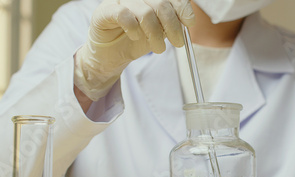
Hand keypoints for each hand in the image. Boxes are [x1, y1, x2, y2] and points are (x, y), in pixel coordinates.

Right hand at [74, 0, 194, 100]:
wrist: (112, 54)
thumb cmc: (136, 39)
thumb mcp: (160, 31)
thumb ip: (172, 23)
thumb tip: (187, 22)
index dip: (182, 7)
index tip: (189, 23)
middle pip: (161, 3)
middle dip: (172, 26)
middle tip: (178, 43)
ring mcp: (119, 0)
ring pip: (145, 12)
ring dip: (155, 34)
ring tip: (158, 48)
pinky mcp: (105, 10)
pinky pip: (124, 15)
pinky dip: (134, 29)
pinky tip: (136, 37)